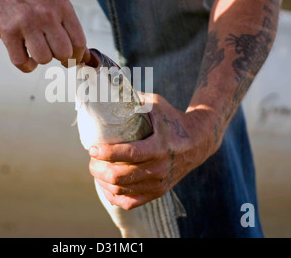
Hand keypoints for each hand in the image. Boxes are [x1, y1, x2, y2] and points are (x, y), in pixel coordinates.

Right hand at [0, 0, 89, 71]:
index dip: (78, 56)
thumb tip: (89, 59)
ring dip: (41, 59)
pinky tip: (24, 54)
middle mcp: (46, 13)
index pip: (80, 42)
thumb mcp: (54, 5)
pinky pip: (22, 63)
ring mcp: (26, 22)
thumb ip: (71, 30)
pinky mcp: (8, 32)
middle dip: (60, 59)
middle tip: (53, 53)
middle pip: (64, 53)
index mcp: (62, 6)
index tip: (73, 58)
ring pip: (44, 59)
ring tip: (36, 48)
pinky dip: (25, 65)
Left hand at [88, 93, 221, 209]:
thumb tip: (106, 88)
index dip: (107, 153)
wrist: (198, 141)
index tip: (92, 148)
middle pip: (120, 176)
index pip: (129, 154)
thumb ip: (132, 99)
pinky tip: (106, 185)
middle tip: (92, 159)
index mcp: (159, 146)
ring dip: (102, 181)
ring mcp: (159, 183)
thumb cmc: (172, 119)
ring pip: (121, 190)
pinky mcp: (158, 192)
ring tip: (96, 169)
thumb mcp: (155, 104)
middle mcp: (160, 168)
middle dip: (98, 169)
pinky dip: (113, 195)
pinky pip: (129, 202)